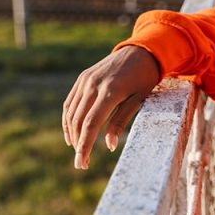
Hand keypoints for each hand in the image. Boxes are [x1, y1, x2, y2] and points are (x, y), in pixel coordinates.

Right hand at [62, 45, 160, 169]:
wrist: (141, 51)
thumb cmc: (145, 78)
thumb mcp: (140, 99)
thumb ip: (122, 120)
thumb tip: (109, 145)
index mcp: (111, 91)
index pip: (92, 124)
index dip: (85, 146)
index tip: (82, 163)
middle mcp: (94, 85)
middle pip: (79, 121)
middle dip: (78, 144)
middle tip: (81, 163)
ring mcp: (86, 80)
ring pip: (72, 113)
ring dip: (72, 133)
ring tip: (78, 149)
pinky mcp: (82, 78)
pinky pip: (71, 102)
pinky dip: (69, 119)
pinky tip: (72, 132)